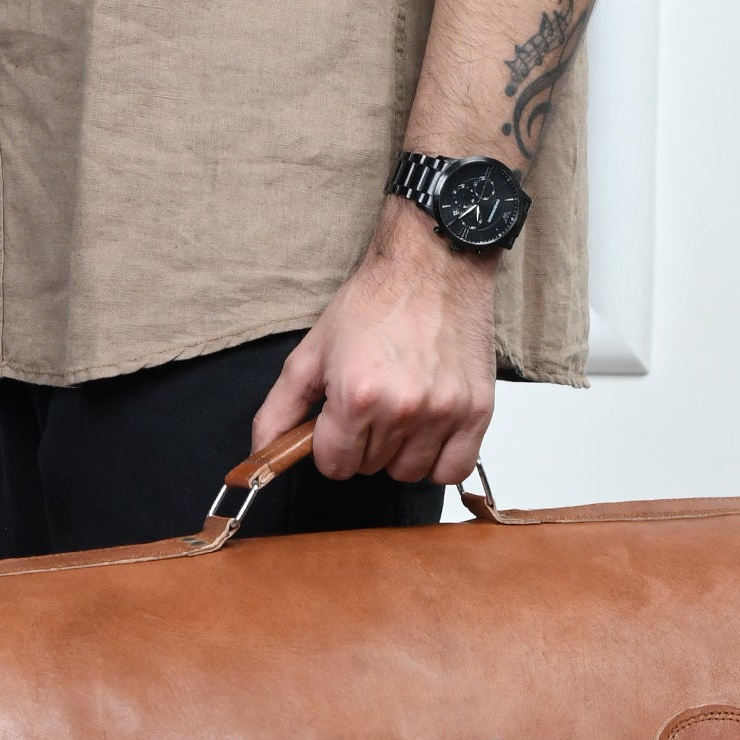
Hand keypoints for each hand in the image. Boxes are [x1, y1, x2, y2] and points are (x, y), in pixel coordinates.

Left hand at [248, 201, 496, 485]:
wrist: (433, 265)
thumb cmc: (375, 302)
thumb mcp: (313, 351)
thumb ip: (281, 408)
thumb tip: (261, 453)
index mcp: (356, 396)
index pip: (334, 465)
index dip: (330, 447)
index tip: (339, 423)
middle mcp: (402, 408)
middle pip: (370, 469)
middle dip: (364, 444)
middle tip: (372, 404)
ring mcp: (443, 412)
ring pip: (409, 473)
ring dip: (400, 453)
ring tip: (402, 411)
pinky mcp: (477, 411)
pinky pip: (453, 470)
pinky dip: (440, 461)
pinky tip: (430, 433)